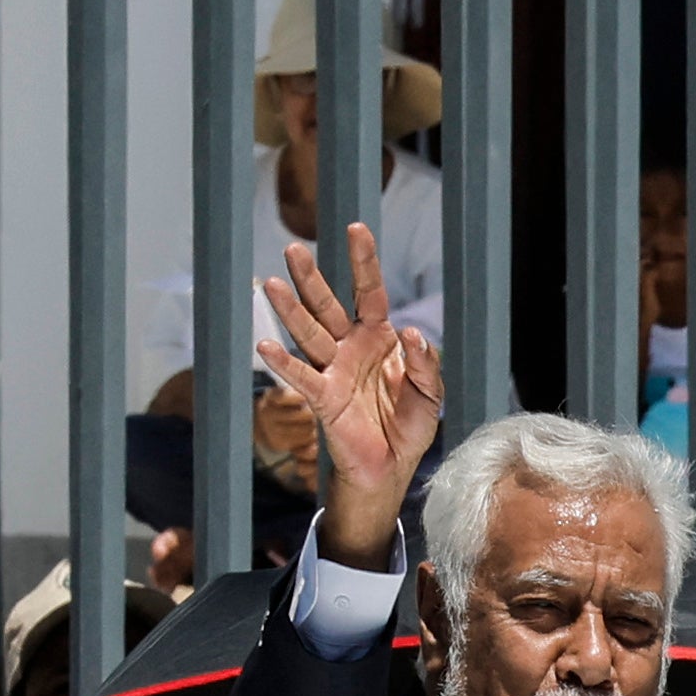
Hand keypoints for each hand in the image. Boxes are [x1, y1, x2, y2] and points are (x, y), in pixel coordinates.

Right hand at [253, 223, 444, 564]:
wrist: (392, 467)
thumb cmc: (409, 426)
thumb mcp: (430, 392)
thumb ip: (425, 362)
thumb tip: (409, 332)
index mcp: (378, 338)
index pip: (369, 291)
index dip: (363, 262)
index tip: (355, 228)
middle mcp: (351, 348)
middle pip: (328, 305)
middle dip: (311, 278)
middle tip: (293, 249)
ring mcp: (334, 370)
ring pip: (309, 333)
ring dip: (291, 310)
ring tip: (271, 284)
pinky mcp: (324, 398)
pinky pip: (302, 376)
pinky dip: (284, 363)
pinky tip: (265, 345)